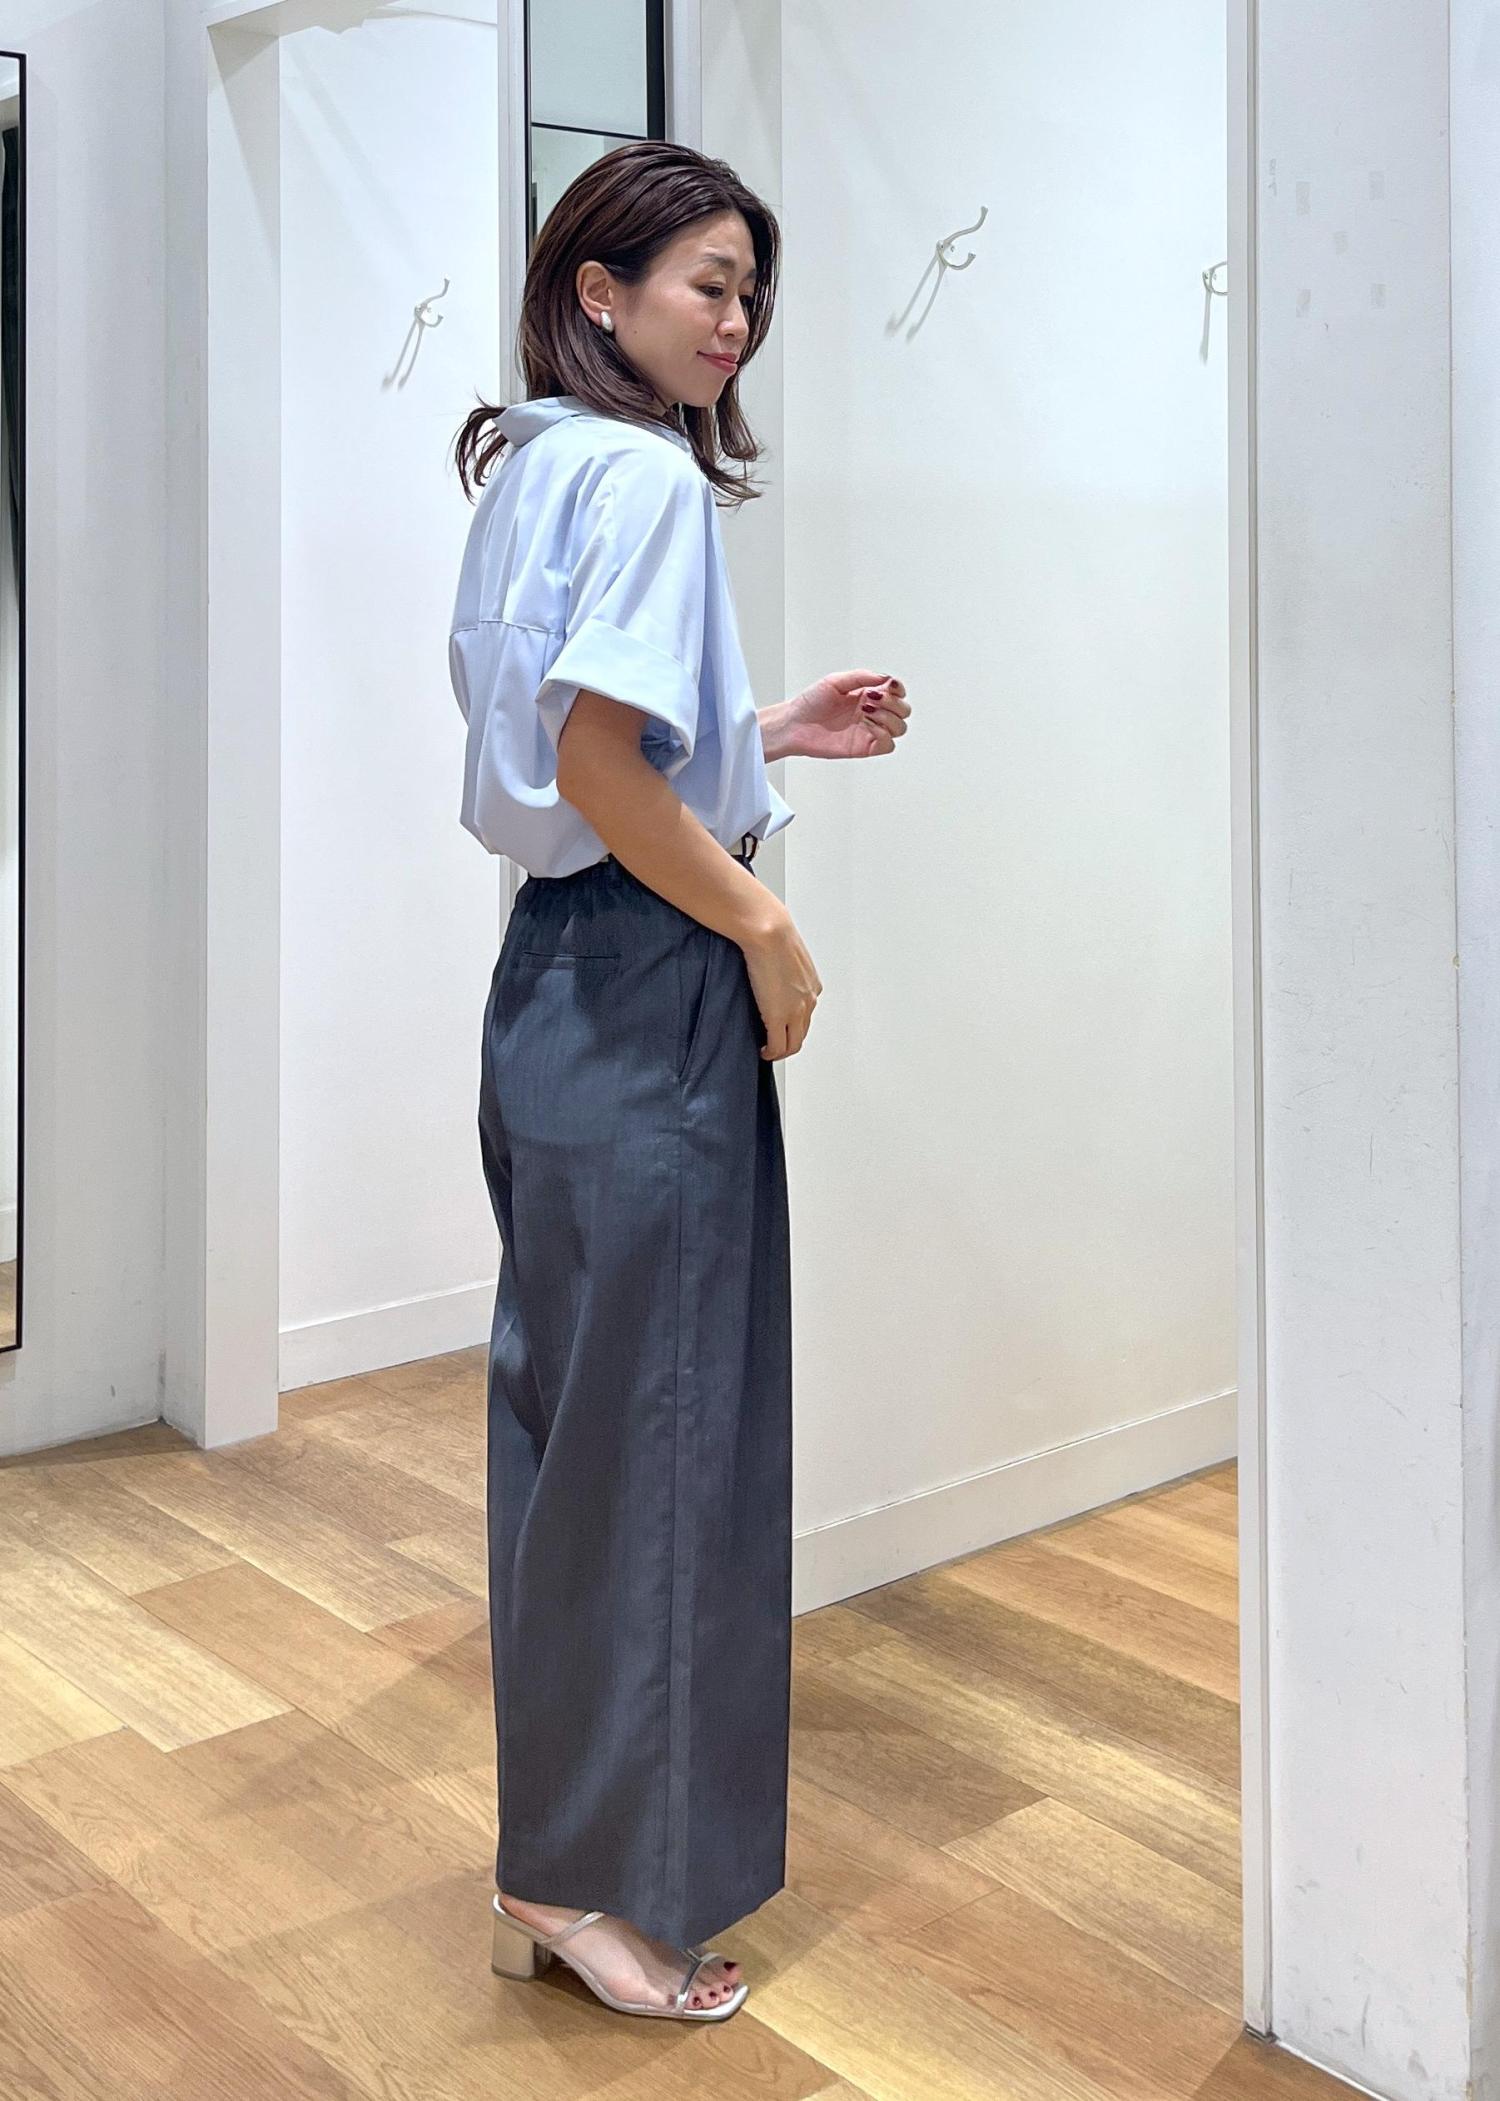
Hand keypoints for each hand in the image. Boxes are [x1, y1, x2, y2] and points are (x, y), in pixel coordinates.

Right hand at [740, 905, 822, 1060]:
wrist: (768, 931)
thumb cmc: (772, 932)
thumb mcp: (784, 952)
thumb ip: (781, 965)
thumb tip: (768, 964)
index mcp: (811, 984)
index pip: (806, 1013)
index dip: (793, 1023)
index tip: (781, 1026)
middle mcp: (808, 999)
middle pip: (802, 1032)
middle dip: (789, 1040)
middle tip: (775, 1044)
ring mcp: (796, 1011)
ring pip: (794, 1043)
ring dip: (781, 1050)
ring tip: (769, 1051)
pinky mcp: (779, 1017)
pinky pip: (778, 1046)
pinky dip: (771, 1054)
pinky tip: (763, 1052)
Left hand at [782, 669, 909, 759]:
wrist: (794, 725)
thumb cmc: (810, 703)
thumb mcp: (835, 681)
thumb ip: (862, 677)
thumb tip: (885, 677)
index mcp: (867, 694)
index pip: (896, 692)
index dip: (898, 689)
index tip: (889, 685)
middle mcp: (872, 712)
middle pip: (903, 710)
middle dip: (894, 703)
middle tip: (872, 699)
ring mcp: (869, 731)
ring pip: (900, 728)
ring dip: (889, 717)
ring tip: (867, 711)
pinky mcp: (864, 747)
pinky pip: (888, 745)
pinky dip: (884, 735)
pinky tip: (868, 726)